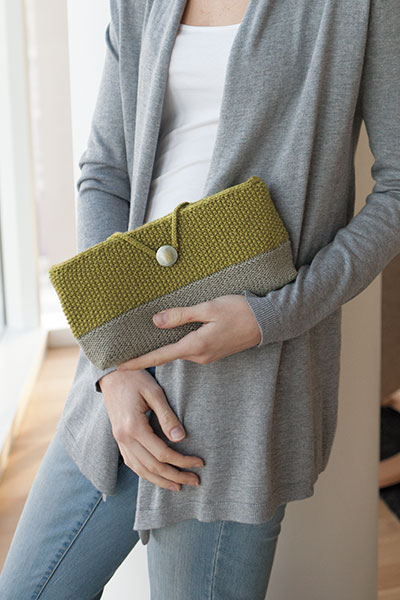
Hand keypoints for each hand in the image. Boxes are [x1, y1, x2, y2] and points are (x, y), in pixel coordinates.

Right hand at [99, 369, 204, 490]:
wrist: (111, 375)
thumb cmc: (135, 379)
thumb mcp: (155, 393)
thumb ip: (167, 417)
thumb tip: (181, 439)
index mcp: (133, 427)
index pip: (162, 453)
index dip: (182, 461)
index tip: (199, 463)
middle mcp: (124, 438)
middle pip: (152, 467)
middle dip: (175, 476)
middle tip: (195, 481)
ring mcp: (119, 441)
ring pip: (140, 470)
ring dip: (160, 481)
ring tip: (179, 486)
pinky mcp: (119, 440)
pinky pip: (132, 464)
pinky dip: (146, 474)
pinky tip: (158, 477)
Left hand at [118, 294, 260, 371]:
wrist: (267, 322)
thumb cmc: (239, 312)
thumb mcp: (208, 308)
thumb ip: (181, 316)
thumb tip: (156, 321)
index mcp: (196, 346)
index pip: (160, 356)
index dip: (139, 362)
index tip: (120, 367)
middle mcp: (200, 356)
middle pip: (167, 355)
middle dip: (148, 355)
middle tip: (127, 352)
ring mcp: (207, 356)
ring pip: (178, 352)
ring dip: (163, 349)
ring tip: (145, 342)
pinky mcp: (213, 352)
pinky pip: (189, 349)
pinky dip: (177, 344)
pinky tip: (171, 336)